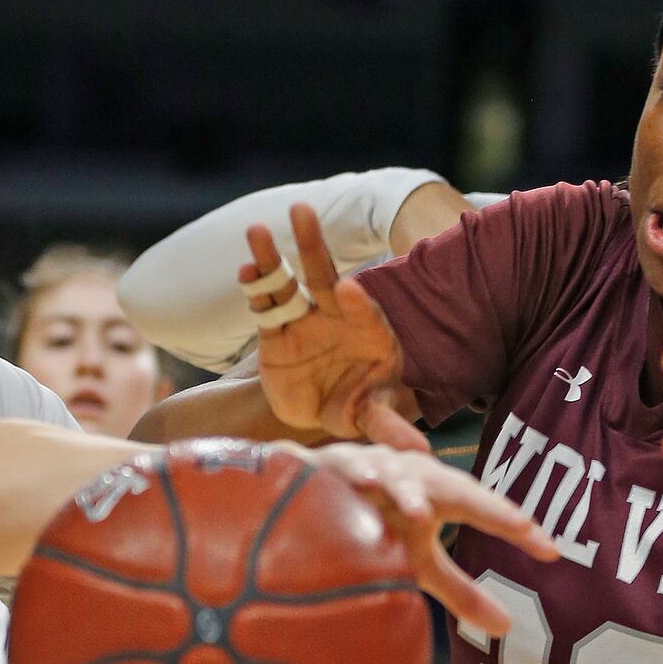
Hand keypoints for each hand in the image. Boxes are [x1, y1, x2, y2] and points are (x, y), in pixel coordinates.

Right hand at [246, 203, 424, 448]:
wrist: (320, 410)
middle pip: (323, 274)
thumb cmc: (358, 405)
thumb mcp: (372, 415)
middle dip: (313, 244)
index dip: (356, 301)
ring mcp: (302, 319)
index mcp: (369, 331)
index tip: (346, 290)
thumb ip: (389, 426)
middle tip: (302, 211)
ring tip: (256, 230)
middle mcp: (334, 316)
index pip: (364, 311)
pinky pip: (263, 304)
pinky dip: (254, 287)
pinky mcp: (274, 331)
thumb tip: (419, 452)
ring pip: (286, 282)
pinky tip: (244, 269)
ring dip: (271, 256)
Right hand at [311, 442, 557, 634]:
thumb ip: (461, 589)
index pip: (485, 511)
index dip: (516, 528)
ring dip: (408, 494)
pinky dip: (355, 476)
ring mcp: (374, 467)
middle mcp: (413, 476)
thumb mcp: (421, 561)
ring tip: (422, 517)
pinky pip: (346, 469)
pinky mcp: (334, 467)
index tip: (552, 552)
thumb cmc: (379, 523)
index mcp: (439, 494)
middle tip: (519, 525)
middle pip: (455, 488)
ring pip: (397, 477)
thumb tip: (507, 628)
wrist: (318, 489)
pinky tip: (362, 486)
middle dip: (485, 505)